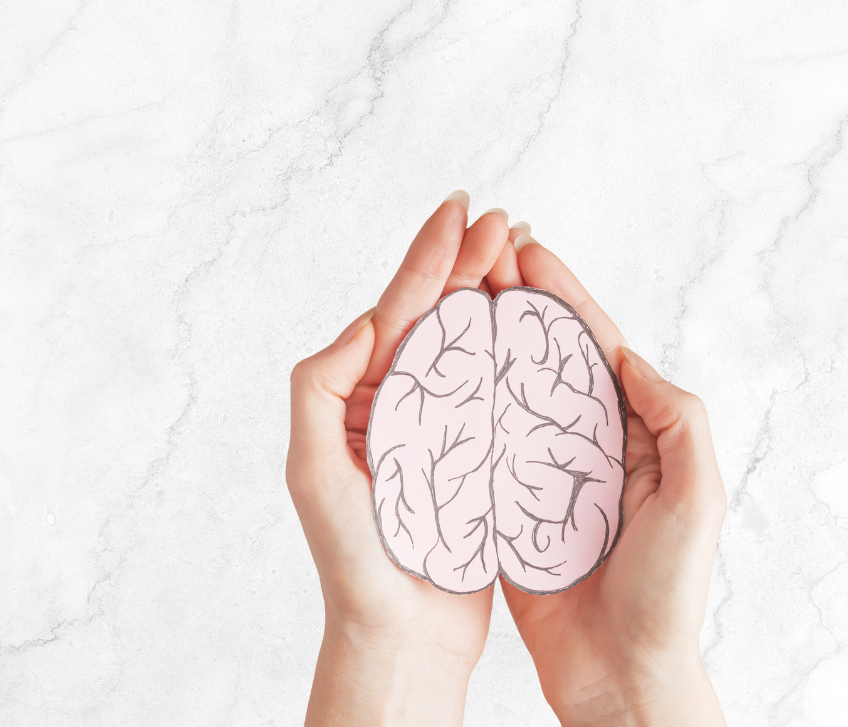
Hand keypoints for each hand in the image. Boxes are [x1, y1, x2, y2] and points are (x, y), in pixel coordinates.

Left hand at [286, 193, 510, 726]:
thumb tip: (368, 319)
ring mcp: (442, 422)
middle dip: (467, 260)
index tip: (458, 212)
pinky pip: (497, 385)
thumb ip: (320, 389)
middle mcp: (400, 400)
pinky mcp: (477, 450)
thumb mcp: (314, 471)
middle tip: (500, 219)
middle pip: (438, 314)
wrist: (400, 636)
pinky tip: (533, 320)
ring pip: (470, 341)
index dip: (429, 257)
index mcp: (362, 394)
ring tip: (518, 251)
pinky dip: (513, 345)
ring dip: (493, 291)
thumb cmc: (352, 561)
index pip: (400, 311)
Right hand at [490, 230, 727, 726]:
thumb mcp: (696, 497)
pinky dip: (464, 403)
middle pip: (546, 354)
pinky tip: (437, 373)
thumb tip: (630, 355)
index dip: (563, 295)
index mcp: (636, 429)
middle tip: (481, 254)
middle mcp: (588, 439)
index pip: (594, 345)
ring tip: (452, 295)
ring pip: (510, 388)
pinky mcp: (510, 503)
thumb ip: (677, 419)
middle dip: (517, 300)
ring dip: (485, 340)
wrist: (620, 674)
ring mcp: (546, 469)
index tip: (528, 251)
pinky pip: (484, 443)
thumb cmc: (667, 593)